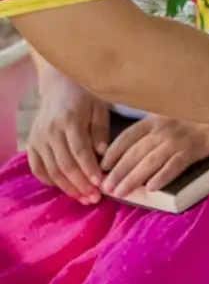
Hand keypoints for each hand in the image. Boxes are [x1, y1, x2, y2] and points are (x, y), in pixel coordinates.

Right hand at [27, 74, 108, 203]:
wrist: (59, 85)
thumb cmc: (85, 97)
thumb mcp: (99, 108)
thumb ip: (100, 131)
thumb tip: (102, 155)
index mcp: (69, 120)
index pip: (79, 151)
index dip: (89, 170)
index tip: (101, 184)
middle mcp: (50, 131)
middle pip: (65, 165)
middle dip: (81, 185)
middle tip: (95, 198)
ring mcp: (38, 138)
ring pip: (52, 170)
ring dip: (68, 188)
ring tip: (84, 199)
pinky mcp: (31, 144)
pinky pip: (38, 168)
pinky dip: (50, 181)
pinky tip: (64, 188)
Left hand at [100, 116, 208, 197]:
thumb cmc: (200, 113)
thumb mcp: (173, 112)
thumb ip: (155, 122)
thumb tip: (136, 140)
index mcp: (156, 118)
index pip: (128, 136)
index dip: (113, 152)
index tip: (102, 166)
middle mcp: (163, 128)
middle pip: (135, 152)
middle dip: (118, 171)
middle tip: (106, 188)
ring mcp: (178, 139)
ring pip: (150, 161)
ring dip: (132, 177)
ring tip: (121, 192)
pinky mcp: (194, 150)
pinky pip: (174, 165)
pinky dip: (162, 176)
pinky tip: (151, 188)